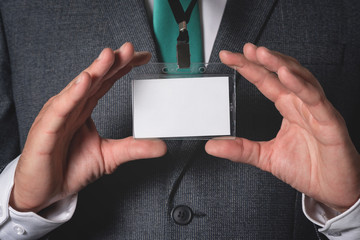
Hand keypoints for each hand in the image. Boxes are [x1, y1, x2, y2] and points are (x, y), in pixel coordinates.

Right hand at [10, 42, 166, 212]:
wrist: (44, 192)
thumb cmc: (69, 169)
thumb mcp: (109, 157)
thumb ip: (133, 148)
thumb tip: (162, 146)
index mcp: (84, 109)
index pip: (106, 82)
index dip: (123, 67)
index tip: (142, 57)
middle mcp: (72, 107)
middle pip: (94, 79)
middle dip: (113, 62)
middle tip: (131, 49)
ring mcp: (58, 115)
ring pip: (78, 88)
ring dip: (95, 70)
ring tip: (110, 56)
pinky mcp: (46, 129)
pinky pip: (61, 109)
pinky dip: (73, 94)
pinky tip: (85, 80)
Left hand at [206, 43, 359, 211]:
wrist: (333, 188)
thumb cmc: (307, 168)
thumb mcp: (265, 157)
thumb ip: (240, 149)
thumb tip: (212, 146)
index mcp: (288, 108)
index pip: (265, 81)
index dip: (248, 68)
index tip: (229, 58)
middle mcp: (301, 104)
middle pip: (281, 74)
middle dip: (262, 60)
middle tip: (244, 49)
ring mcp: (316, 110)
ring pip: (300, 79)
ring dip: (280, 64)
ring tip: (262, 54)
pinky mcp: (329, 122)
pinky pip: (315, 99)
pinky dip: (301, 85)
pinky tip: (286, 75)